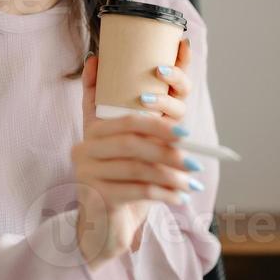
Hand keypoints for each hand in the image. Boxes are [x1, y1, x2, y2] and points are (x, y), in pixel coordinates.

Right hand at [71, 50, 198, 267]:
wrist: (103, 225)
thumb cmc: (123, 178)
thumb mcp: (129, 144)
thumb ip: (139, 110)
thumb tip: (149, 55)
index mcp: (93, 128)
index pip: (127, 117)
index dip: (157, 117)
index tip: (186, 127)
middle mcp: (84, 147)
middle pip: (133, 140)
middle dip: (169, 147)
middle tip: (195, 157)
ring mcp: (86, 172)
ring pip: (137, 167)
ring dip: (171, 175)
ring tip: (192, 181)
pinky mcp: (95, 196)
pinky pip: (136, 192)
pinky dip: (164, 195)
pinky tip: (180, 198)